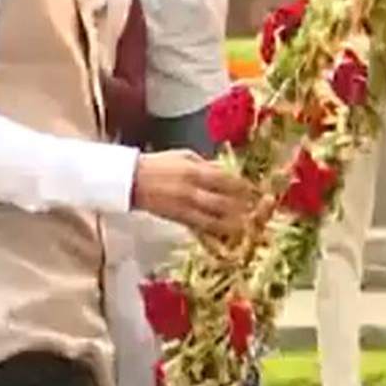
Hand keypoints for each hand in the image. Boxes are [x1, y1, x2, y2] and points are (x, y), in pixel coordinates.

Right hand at [131, 151, 255, 239]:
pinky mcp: (179, 219)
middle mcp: (192, 190)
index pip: (226, 180)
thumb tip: (226, 170)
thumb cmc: (157, 164)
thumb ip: (206, 164)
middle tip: (254, 208)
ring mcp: (186, 207)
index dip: (242, 186)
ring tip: (244, 222)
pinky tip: (225, 230)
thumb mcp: (183, 156)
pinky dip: (215, 229)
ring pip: (216, 219)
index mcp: (194, 171)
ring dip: (232, 222)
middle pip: (225, 201)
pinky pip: (202, 227)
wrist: (131, 180)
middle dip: (242, 206)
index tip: (252, 189)